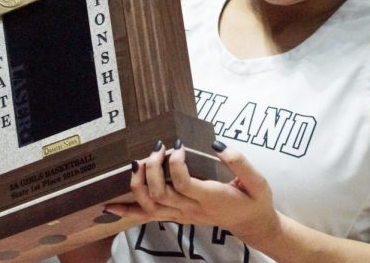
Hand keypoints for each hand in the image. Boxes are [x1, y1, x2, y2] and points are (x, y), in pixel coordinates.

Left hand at [105, 141, 281, 247]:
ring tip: (137, 163)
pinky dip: (129, 211)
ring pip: (151, 206)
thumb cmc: (254, 200)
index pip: (184, 183)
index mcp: (212, 198)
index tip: (177, 145)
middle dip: (152, 169)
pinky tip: (111, 206)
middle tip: (157, 148)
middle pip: (161, 194)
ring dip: (138, 185)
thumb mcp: (257, 181)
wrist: (252, 224)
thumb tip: (218, 146)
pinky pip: (149, 216)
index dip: (175, 164)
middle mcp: (193, 209)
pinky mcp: (178, 216)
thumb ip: (240, 163)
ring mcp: (183, 215)